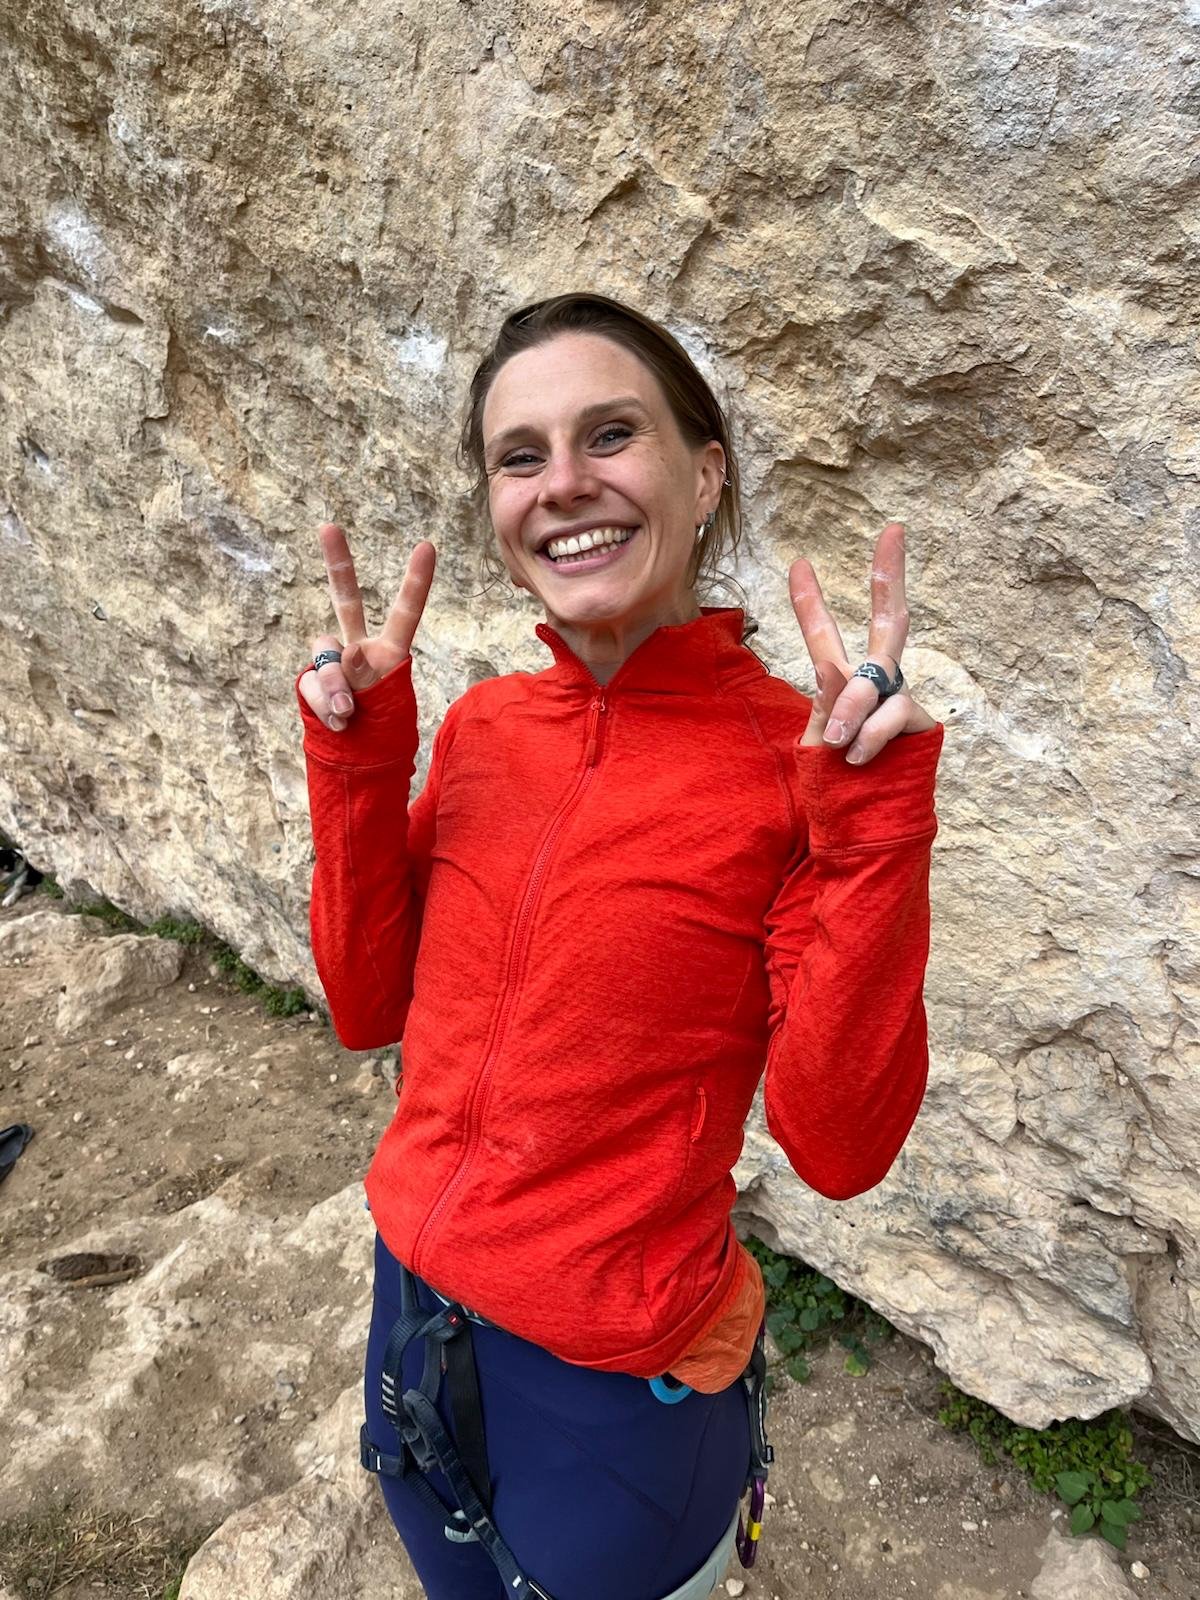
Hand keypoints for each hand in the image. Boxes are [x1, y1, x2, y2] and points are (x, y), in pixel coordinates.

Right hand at [299, 524, 436, 731]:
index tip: (427, 545)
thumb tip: (341, 656)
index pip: (405, 612)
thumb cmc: (379, 729)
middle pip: (346, 601)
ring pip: (326, 657)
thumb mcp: (383, 704)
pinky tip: (339, 721)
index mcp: (389, 651)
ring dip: (338, 686)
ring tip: (351, 713)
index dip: (416, 581)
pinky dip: (324, 704)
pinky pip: (312, 684)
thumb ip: (360, 678)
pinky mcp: (312, 681)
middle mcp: (358, 647)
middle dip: (337, 563)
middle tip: (328, 526)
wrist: (354, 758)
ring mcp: (332, 663)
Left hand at [790, 521, 936, 763]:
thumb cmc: (837, 786)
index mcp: (842, 684)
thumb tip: (833, 668)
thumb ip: (828, 703)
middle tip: (894, 529)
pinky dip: (869, 737)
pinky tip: (860, 759)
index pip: (825, 636)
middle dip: (890, 575)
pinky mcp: (922, 722)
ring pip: (874, 682)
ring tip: (841, 748)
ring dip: (852, 713)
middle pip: (888, 621)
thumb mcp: (817, 742)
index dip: (809, 602)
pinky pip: (889, 715)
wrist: (865, 828)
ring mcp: (902, 700)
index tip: (798, 562)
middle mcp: (878, 683)